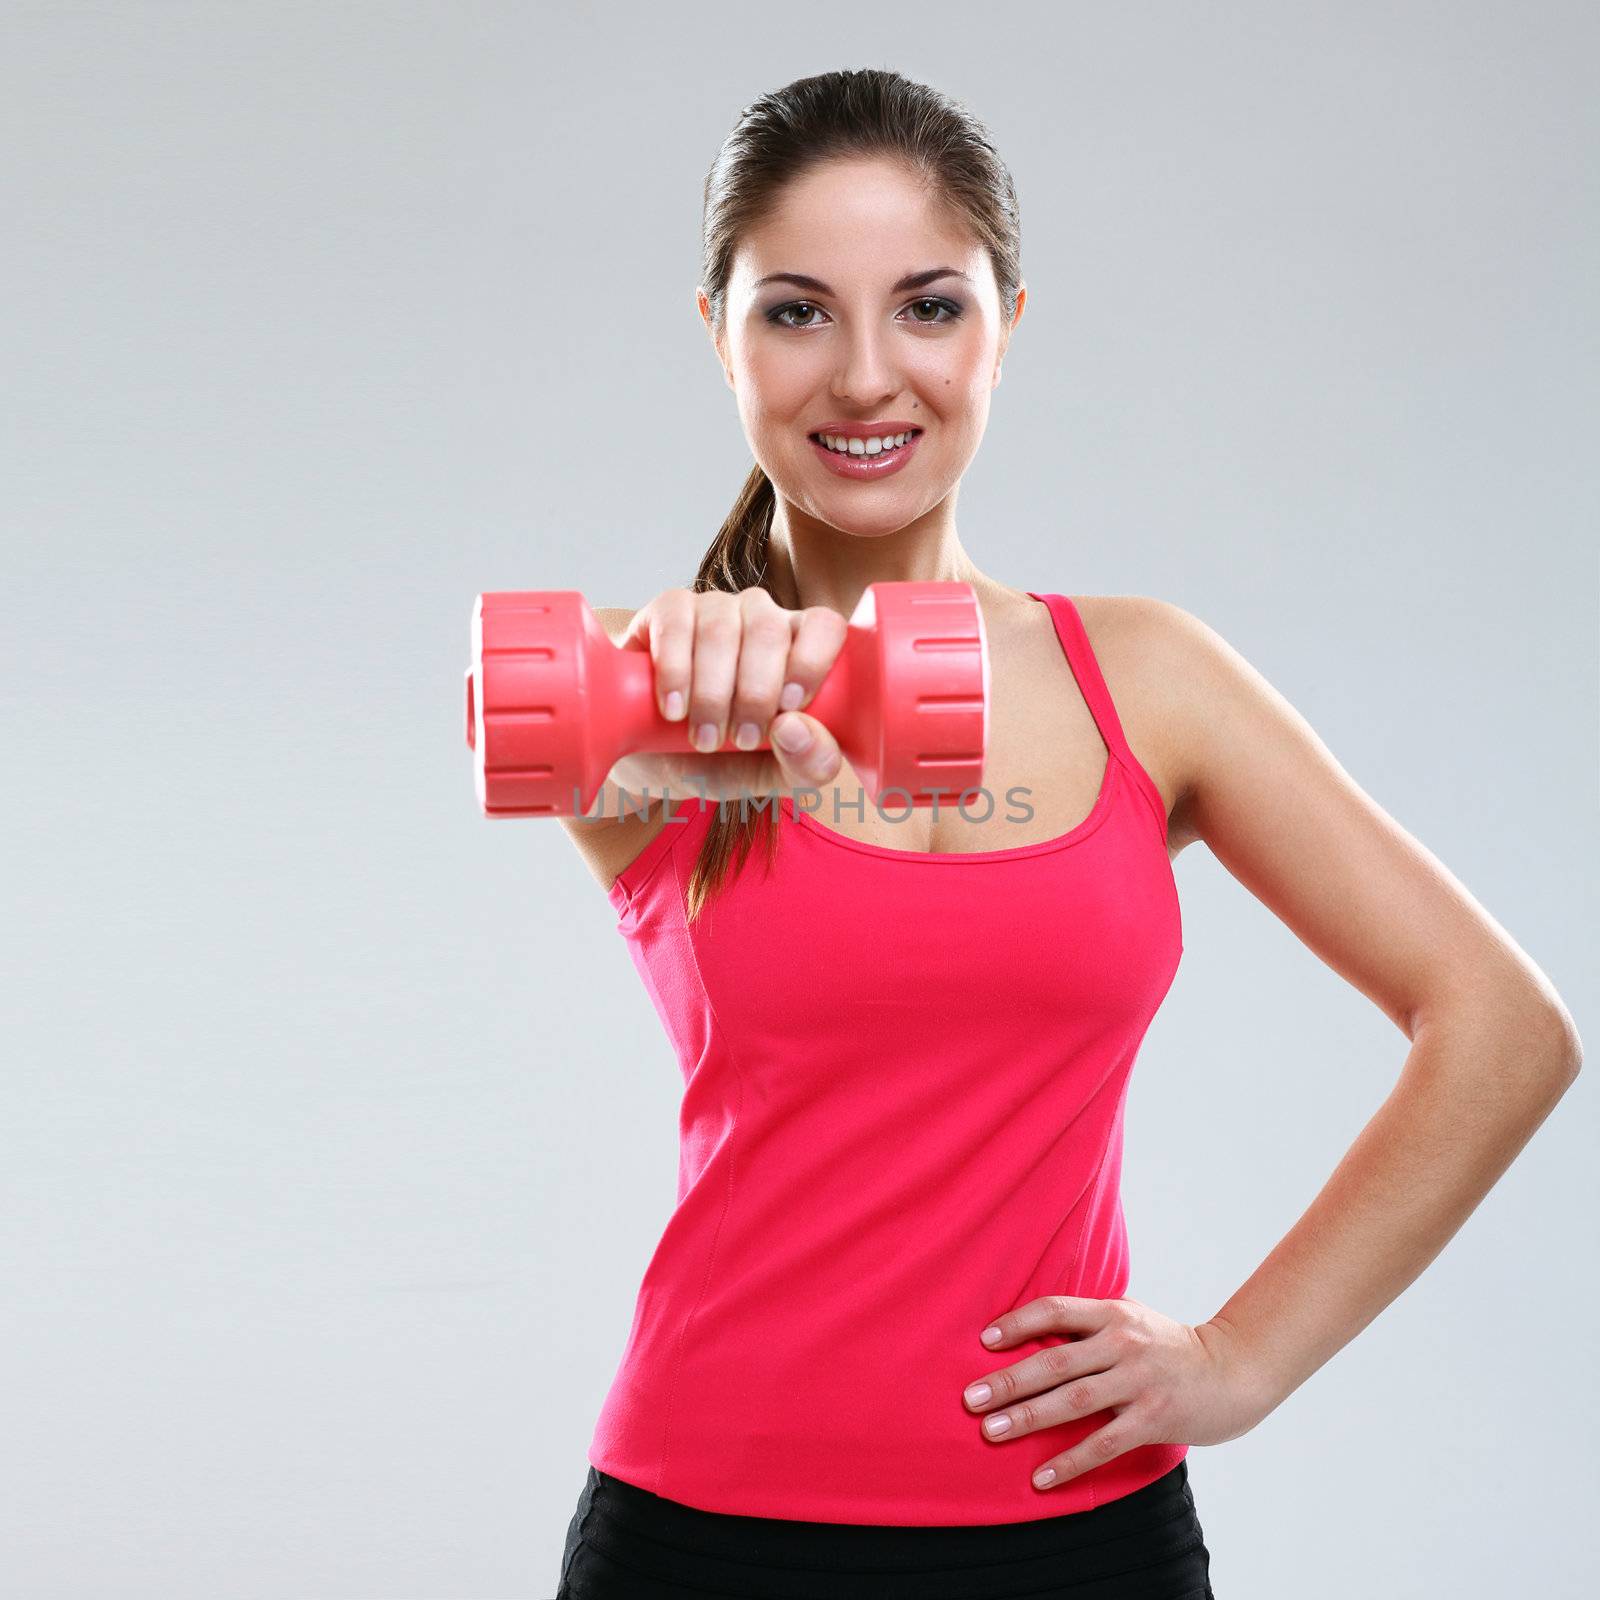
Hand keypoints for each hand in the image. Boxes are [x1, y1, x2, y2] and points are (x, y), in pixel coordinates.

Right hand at [609, 586, 845, 803]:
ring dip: (712, 692)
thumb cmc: (721, 761)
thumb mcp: (771, 775)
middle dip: (755, 694)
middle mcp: (759, 619)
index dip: (811, 660)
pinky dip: (674, 670)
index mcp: (799, 649)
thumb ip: (807, 764)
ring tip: (704, 738)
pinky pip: (675, 623)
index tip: (790, 707)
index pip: (824, 626)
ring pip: (722, 628)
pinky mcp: (667, 612)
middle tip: (742, 740)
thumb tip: (796, 728)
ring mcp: (713, 610)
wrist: (651, 763)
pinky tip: (673, 707)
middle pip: (769, 629)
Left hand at [961, 1295, 1273, 1491]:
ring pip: (1073, 1401)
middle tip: (970, 1398)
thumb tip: (1030, 1332)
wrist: (1233, 1370)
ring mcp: (1139, 1382)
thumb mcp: (1131, 1318)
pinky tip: (1041, 1477)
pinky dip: (1069, 1462)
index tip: (983, 1341)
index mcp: (1114, 1313)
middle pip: (1055, 1360)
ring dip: (1028, 1417)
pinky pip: (1103, 1444)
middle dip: (1009, 1380)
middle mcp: (1124, 1343)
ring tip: (991, 1431)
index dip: (1018, 1323)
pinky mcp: (1154, 1419)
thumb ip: (1089, 1323)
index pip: (1056, 1310)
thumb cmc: (1168, 1345)